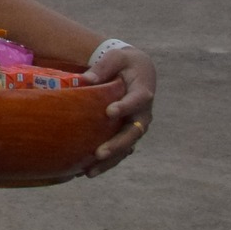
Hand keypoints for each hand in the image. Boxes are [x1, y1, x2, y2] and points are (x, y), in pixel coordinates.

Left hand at [81, 43, 156, 175]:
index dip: (125, 106)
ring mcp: (136, 125)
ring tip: (89, 172)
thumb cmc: (123, 62)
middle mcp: (143, 113)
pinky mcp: (127, 132)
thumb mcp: (116, 57)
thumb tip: (87, 79)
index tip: (109, 111)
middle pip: (134, 131)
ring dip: (110, 160)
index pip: (137, 100)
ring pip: (127, 147)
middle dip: (117, 144)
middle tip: (99, 153)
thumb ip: (103, 67)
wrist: (136, 70)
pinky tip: (88, 171)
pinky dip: (107, 161)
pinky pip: (120, 150)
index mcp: (142, 91)